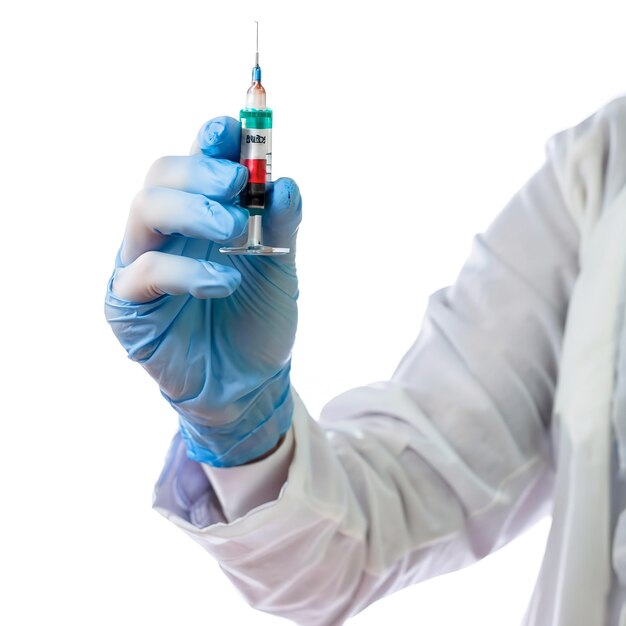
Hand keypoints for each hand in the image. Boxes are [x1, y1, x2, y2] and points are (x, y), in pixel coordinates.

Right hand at [104, 116, 301, 466]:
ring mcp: (142, 265)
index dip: (210, 141)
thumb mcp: (279, 268)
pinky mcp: (129, 306)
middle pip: (160, 176)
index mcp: (201, 217)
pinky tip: (225, 283)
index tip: (233, 129)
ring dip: (190, 210)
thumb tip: (284, 181)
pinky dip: (186, 272)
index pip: (195, 164)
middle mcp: (167, 234)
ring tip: (233, 231)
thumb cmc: (260, 321)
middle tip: (237, 182)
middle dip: (198, 169)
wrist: (251, 384)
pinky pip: (144, 273)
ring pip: (143, 211)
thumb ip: (278, 225)